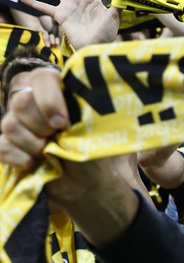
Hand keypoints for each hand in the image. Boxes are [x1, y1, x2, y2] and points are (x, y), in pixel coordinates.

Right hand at [0, 68, 139, 243]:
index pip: (42, 77)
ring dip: (33, 144)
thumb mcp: (94, 127)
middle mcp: (34, 101)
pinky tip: (36, 164)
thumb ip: (79, 108)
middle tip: (57, 138)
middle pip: (20, 101)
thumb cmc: (94, 151)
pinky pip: (2, 146)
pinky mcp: (7, 145)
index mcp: (58, 90)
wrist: (88, 184)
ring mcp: (17, 123)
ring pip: (9, 124)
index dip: (49, 100)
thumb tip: (65, 104)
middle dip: (41, 125)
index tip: (63, 123)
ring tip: (49, 153)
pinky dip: (21, 159)